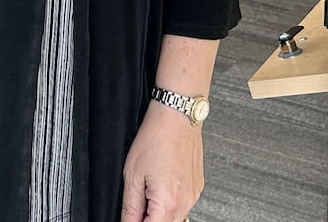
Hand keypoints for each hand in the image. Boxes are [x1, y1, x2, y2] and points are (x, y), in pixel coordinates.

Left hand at [119, 103, 203, 221]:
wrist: (177, 116)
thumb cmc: (156, 137)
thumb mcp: (133, 175)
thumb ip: (130, 207)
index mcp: (167, 203)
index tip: (130, 218)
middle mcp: (185, 202)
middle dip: (149, 219)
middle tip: (137, 203)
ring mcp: (193, 195)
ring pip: (175, 218)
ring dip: (160, 212)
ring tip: (148, 189)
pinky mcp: (197, 187)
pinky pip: (183, 205)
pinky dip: (170, 202)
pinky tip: (161, 184)